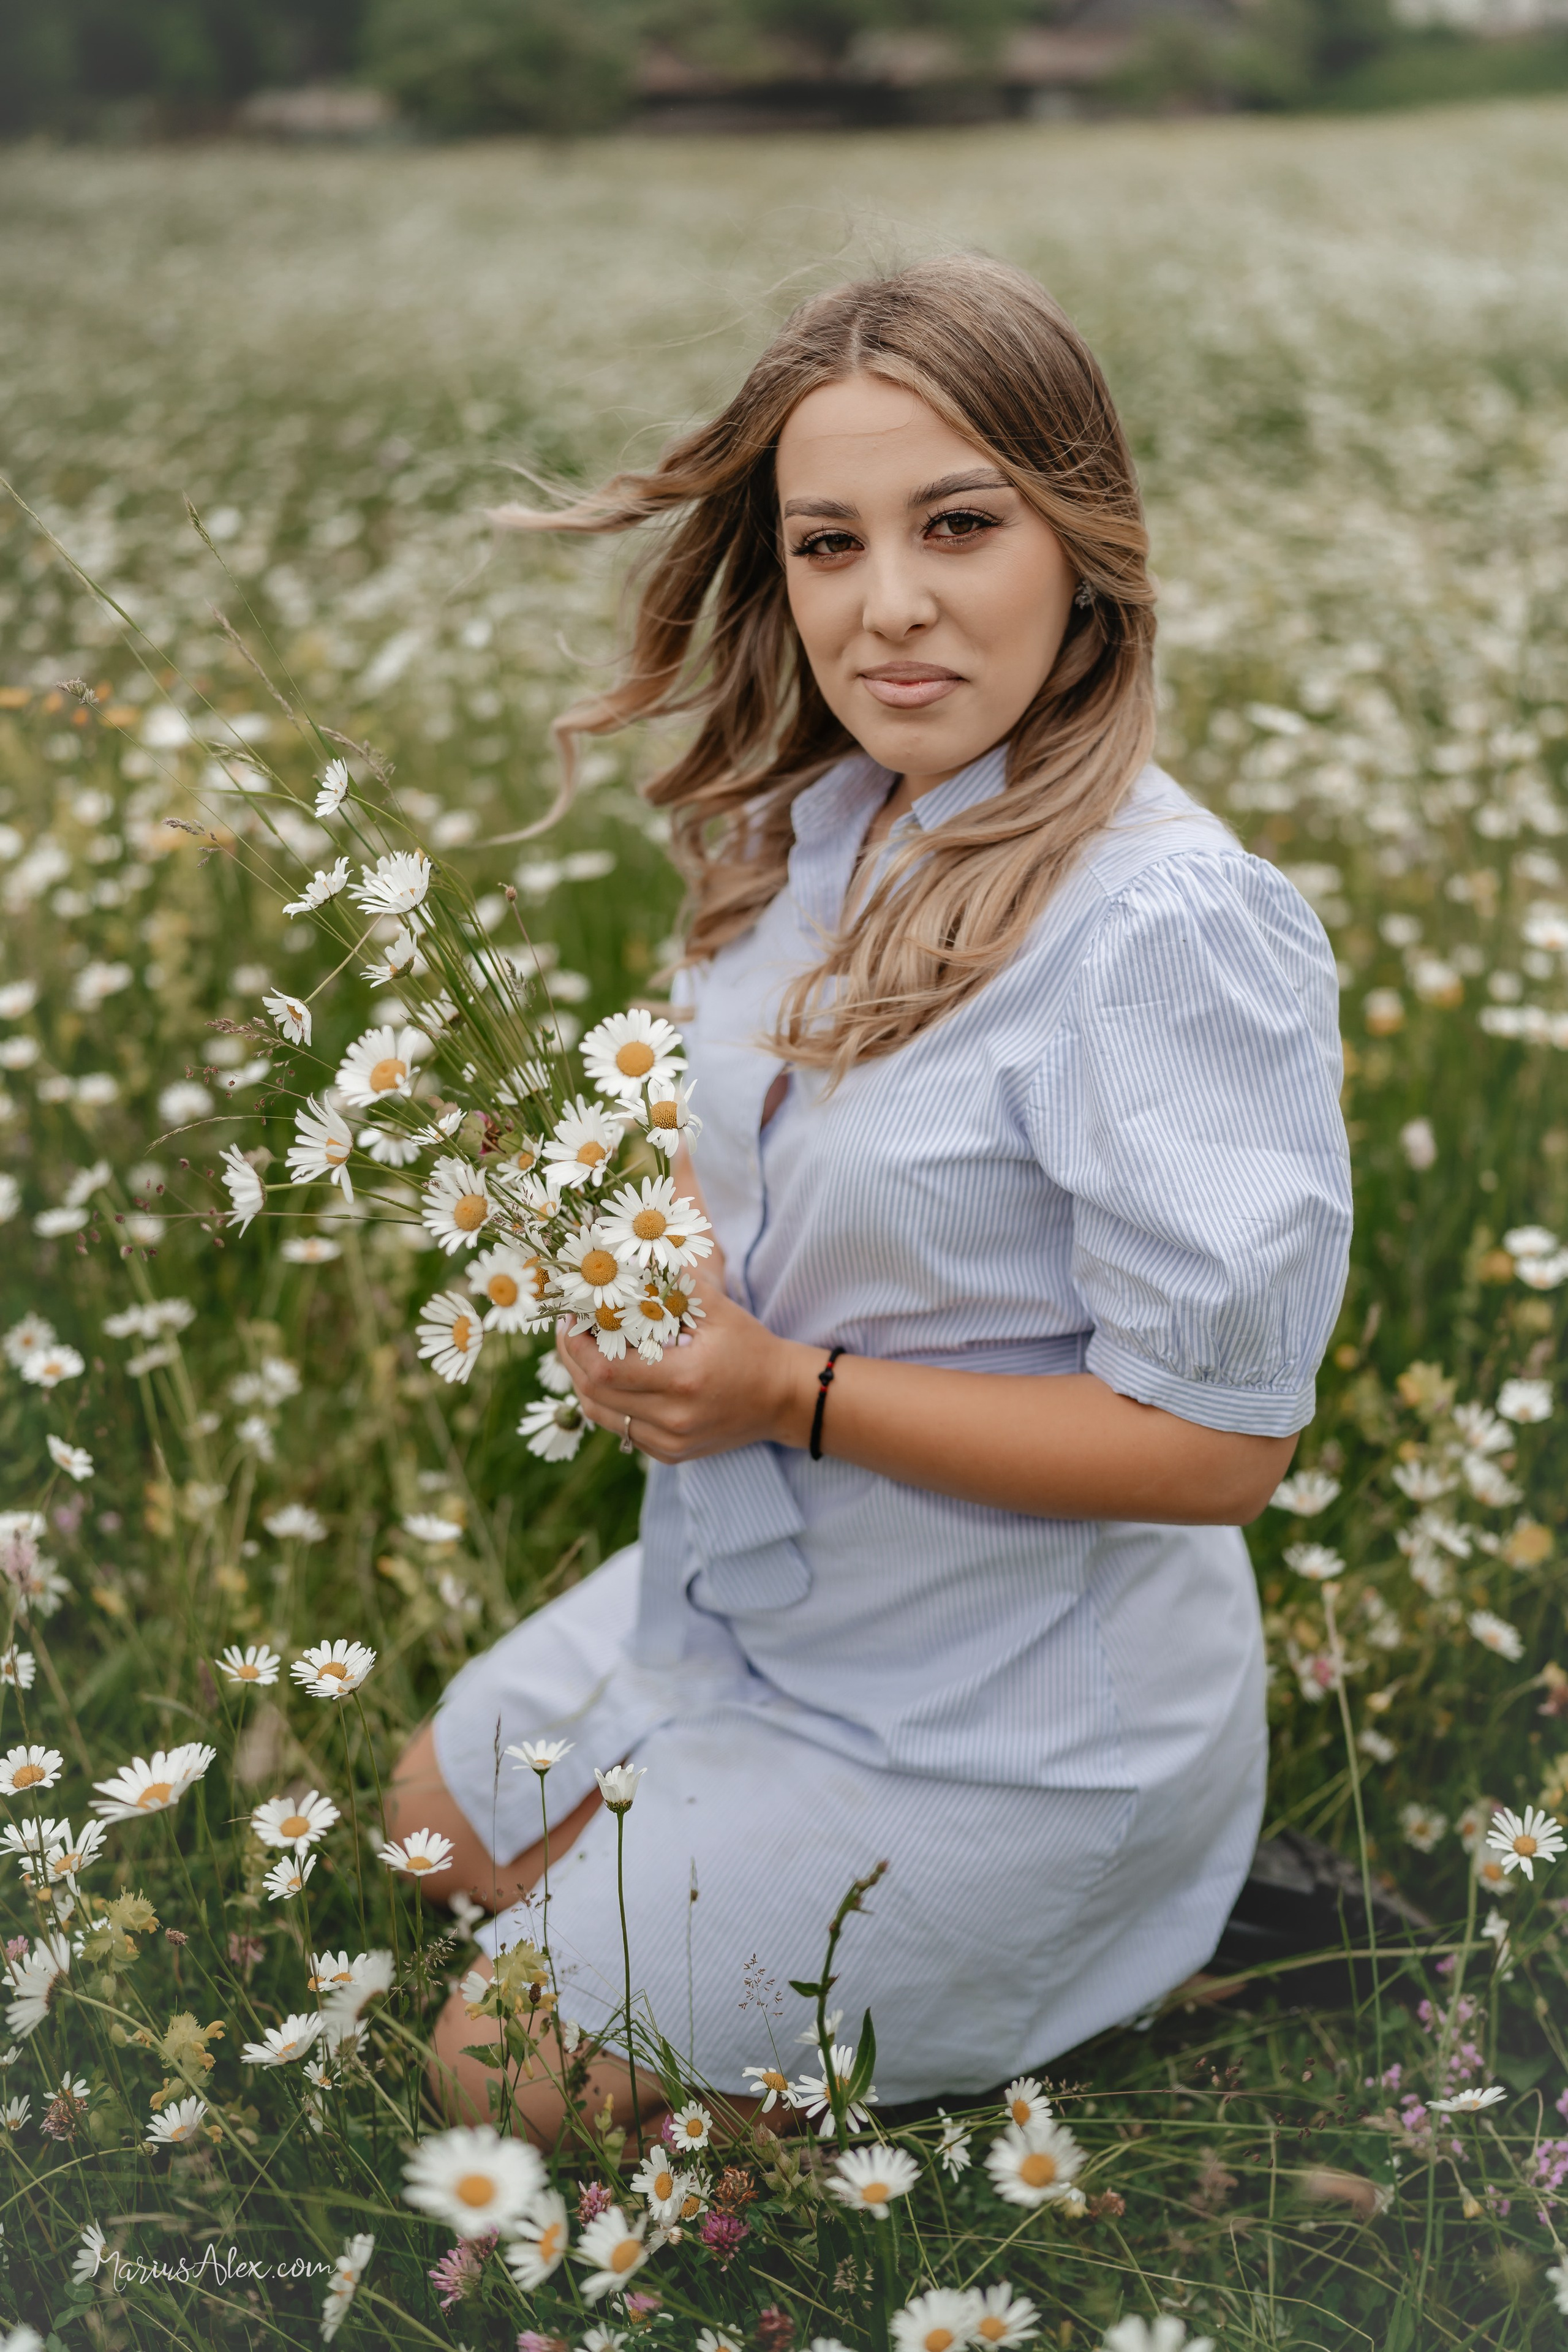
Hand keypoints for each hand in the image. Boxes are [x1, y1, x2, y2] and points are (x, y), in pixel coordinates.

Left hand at [556, 1273, 817, 1463]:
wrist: (783, 1397)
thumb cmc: (750, 1347)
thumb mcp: (716, 1309)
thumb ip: (670, 1286)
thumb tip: (624, 1263)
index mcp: (685, 1379)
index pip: (605, 1369)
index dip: (577, 1346)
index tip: (569, 1321)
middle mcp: (674, 1418)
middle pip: (595, 1395)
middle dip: (572, 1361)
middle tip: (569, 1333)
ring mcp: (671, 1442)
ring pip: (602, 1416)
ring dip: (585, 1383)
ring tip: (584, 1354)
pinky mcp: (671, 1454)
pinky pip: (623, 1430)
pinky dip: (609, 1404)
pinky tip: (613, 1380)